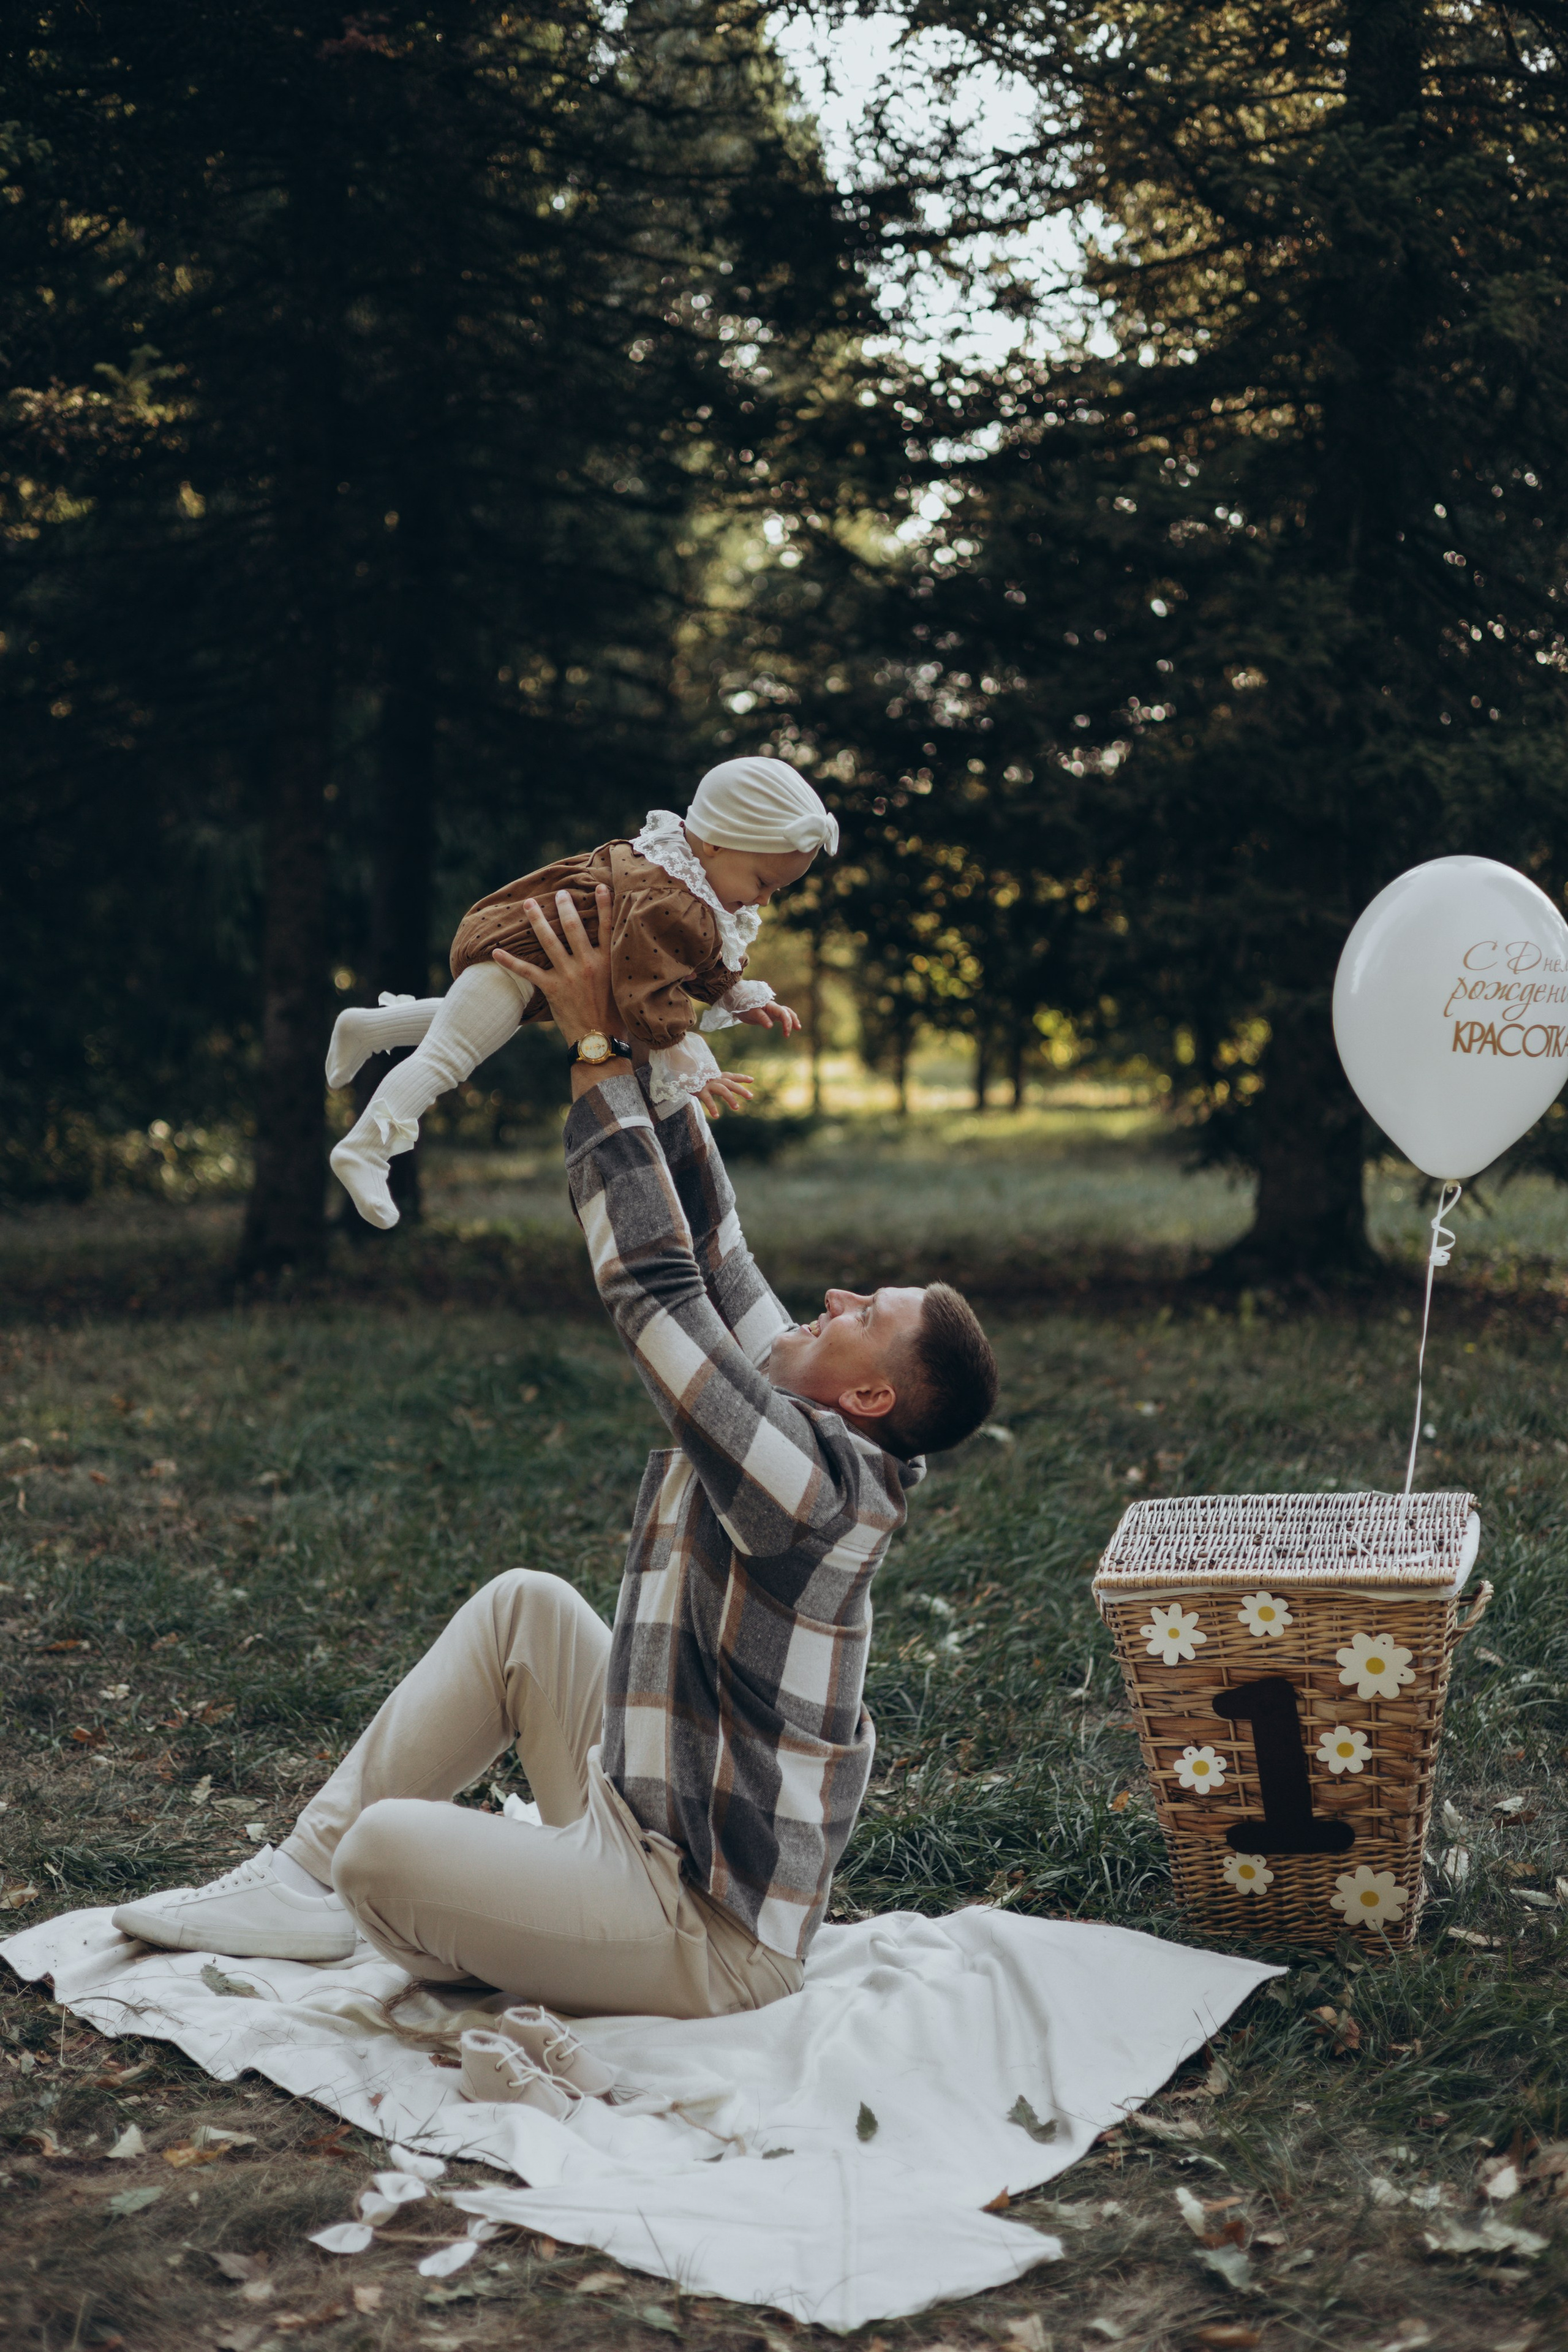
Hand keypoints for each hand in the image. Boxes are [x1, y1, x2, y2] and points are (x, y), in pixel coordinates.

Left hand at [493, 884, 616, 1048]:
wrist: (600, 1041)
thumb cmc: (616, 1017)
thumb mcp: (623, 986)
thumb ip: (617, 966)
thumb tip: (619, 948)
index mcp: (608, 962)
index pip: (607, 926)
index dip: (603, 904)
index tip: (598, 886)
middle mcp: (587, 963)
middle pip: (573, 926)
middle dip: (564, 906)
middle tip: (558, 893)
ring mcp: (568, 974)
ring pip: (549, 941)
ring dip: (537, 920)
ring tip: (529, 905)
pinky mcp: (552, 988)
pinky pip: (527, 971)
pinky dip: (510, 961)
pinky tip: (496, 951)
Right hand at [698, 1069, 755, 1117]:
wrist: (684, 1075)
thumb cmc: (697, 1079)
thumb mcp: (710, 1080)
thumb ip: (720, 1083)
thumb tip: (730, 1087)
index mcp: (718, 1076)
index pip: (732, 1076)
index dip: (742, 1078)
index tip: (751, 1080)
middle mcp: (715, 1079)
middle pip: (731, 1084)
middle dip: (741, 1090)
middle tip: (751, 1096)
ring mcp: (709, 1085)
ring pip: (723, 1090)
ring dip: (731, 1099)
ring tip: (737, 1108)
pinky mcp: (701, 1091)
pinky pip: (708, 1100)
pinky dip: (713, 1108)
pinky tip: (716, 1116)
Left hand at [737, 1000, 801, 1036]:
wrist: (737, 1001)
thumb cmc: (744, 1005)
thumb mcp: (752, 1012)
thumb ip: (762, 1018)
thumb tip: (770, 1026)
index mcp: (770, 1006)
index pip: (783, 1013)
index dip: (787, 1022)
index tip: (786, 1033)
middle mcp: (773, 1007)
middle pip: (787, 1012)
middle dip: (793, 1020)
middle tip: (797, 1029)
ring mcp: (772, 1010)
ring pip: (786, 1013)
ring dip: (792, 1019)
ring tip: (798, 1027)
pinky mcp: (769, 1014)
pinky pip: (780, 1016)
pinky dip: (785, 1021)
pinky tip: (786, 1028)